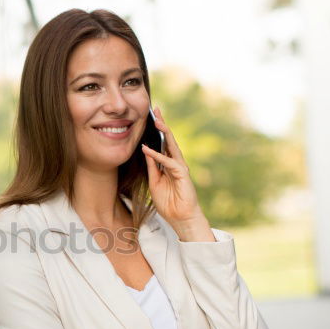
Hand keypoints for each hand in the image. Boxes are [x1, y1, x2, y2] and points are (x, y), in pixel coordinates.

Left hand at [141, 108, 212, 240]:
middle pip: (169, 140)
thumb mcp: (155, 182)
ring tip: (157, 121)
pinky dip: (159, 156)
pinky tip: (150, 150)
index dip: (158, 131)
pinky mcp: (183, 175)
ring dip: (165, 134)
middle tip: (156, 110)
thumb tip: (146, 151)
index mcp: (169, 164)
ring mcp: (181, 168)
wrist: (180, 218)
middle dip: (163, 125)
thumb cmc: (168, 203)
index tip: (151, 117)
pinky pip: (169, 163)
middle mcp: (176, 163)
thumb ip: (152, 167)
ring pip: (172, 147)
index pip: (163, 143)